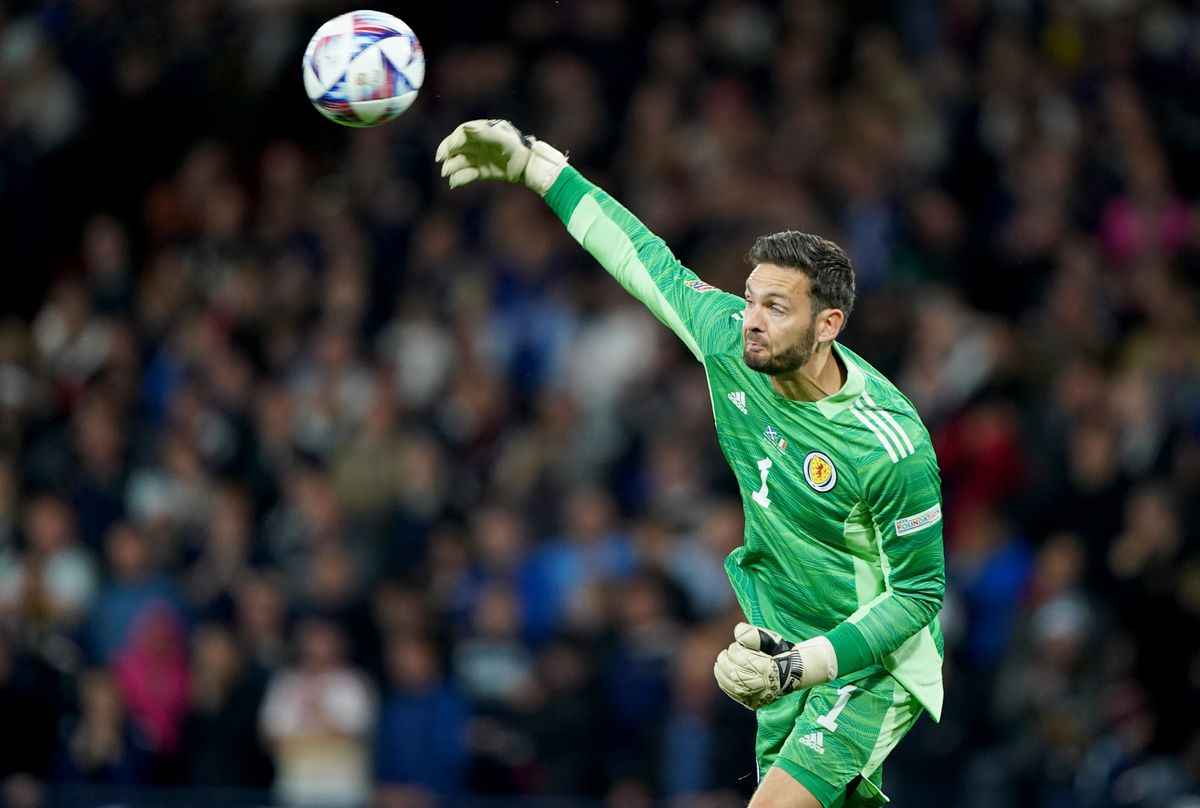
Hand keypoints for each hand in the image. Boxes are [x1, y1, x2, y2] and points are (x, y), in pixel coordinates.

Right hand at [435, 119, 567, 194]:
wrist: (529, 165)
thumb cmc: (517, 147)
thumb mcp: (502, 138)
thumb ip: (484, 133)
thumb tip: (465, 129)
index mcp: (482, 131)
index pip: (461, 134)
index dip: (451, 142)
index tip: (445, 151)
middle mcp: (479, 144)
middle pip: (458, 148)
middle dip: (448, 155)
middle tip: (442, 163)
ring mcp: (481, 157)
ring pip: (461, 162)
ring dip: (452, 167)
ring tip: (448, 174)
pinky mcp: (484, 171)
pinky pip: (469, 174)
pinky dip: (460, 178)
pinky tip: (454, 183)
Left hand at [713, 622, 837, 709]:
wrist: (790, 673)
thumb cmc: (778, 653)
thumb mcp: (769, 638)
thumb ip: (752, 634)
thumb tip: (737, 631)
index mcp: (763, 667)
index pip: (737, 656)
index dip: (734, 648)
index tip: (738, 645)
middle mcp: (758, 684)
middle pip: (730, 670)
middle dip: (725, 658)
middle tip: (726, 653)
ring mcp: (754, 695)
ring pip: (728, 683)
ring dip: (721, 670)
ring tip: (722, 661)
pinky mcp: (751, 701)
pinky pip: (731, 692)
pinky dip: (723, 682)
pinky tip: (722, 673)